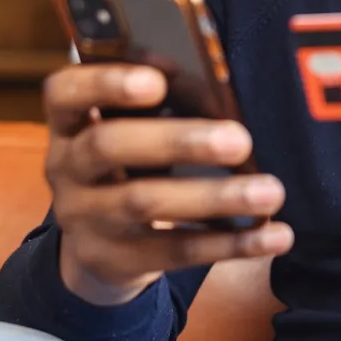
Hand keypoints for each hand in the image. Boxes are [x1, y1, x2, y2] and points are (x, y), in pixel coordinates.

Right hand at [41, 64, 292, 306]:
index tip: (157, 80)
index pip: (65, 92)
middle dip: (177, 140)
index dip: (106, 82)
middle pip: (108, 146)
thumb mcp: (138, 123)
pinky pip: (174, 251)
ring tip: (270, 192)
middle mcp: (66, 167)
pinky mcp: (113, 260)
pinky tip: (275, 236)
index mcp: (71, 119)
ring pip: (145, 203)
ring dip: (216, 197)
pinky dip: (230, 243)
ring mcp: (84, 217)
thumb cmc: (135, 156)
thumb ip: (171, 98)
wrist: (102, 240)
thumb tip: (223, 92)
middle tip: (239, 140)